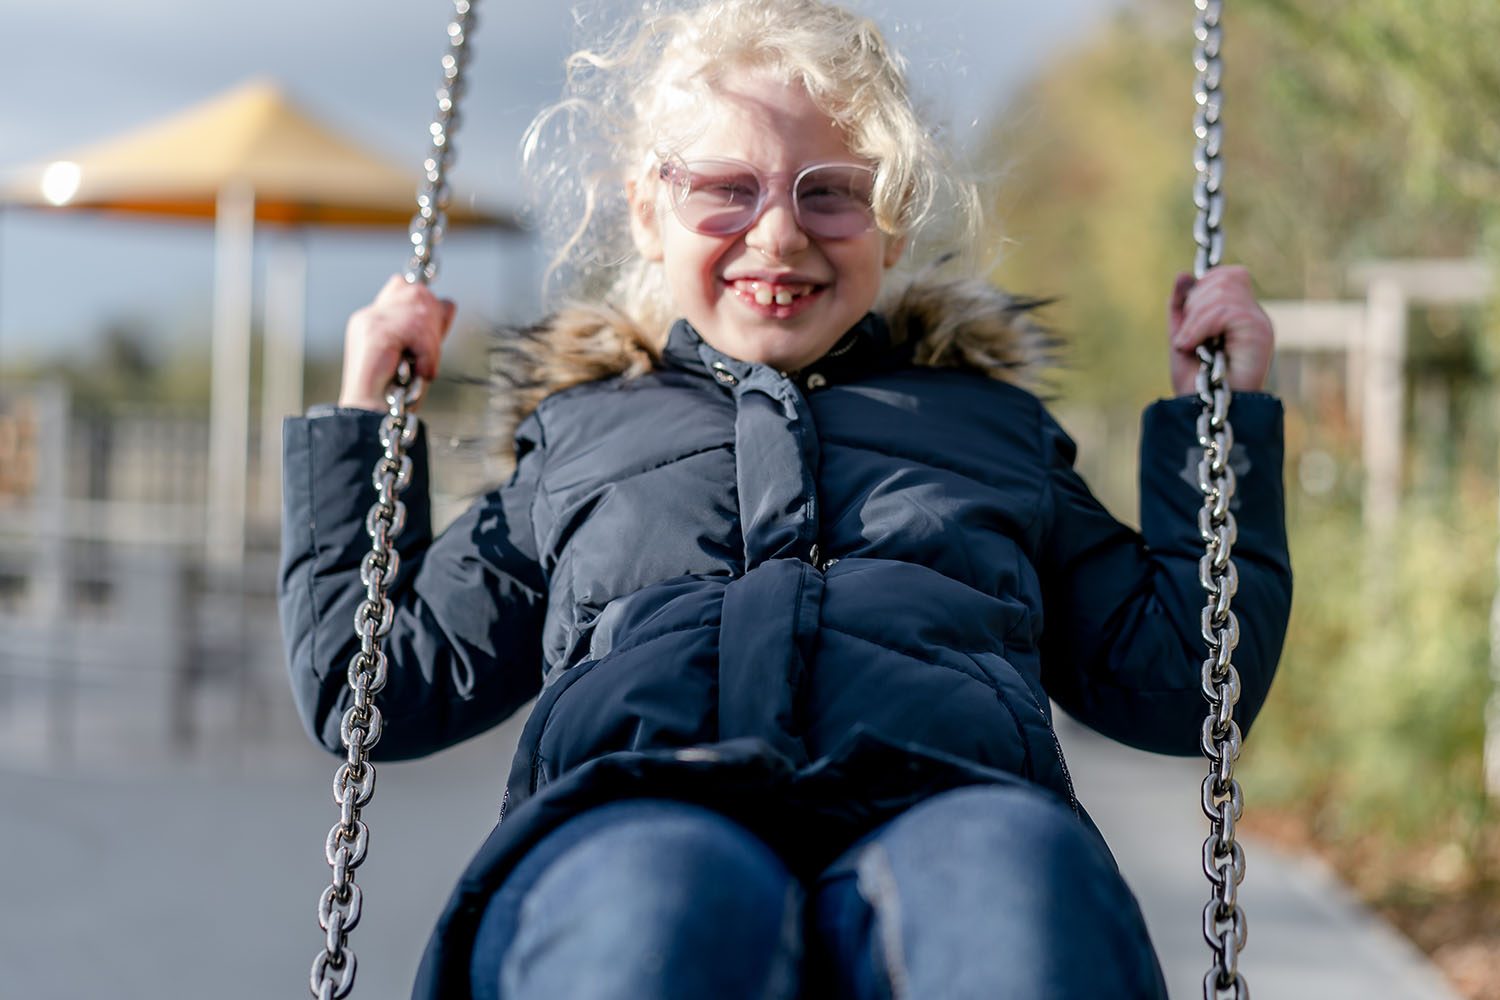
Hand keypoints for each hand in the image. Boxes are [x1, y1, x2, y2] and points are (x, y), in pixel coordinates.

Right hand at [339, 275, 455, 410]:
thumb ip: (430, 329)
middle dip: (432, 328)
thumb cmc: (397, 393)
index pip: (405, 286)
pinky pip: (417, 331)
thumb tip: (449, 303)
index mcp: (374, 318)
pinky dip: (426, 355)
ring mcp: (370, 321)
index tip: (430, 337)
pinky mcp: (376, 333)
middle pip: (418, 294)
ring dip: (429, 347)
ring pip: (421, 313)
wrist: (374, 417)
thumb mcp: (419, 354)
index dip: (426, 308)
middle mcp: (369, 315)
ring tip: (418, 369)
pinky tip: (416, 371)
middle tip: (424, 358)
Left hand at [1167, 265, 1273, 395]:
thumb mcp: (1181, 337)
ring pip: (1223, 290)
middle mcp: (1254, 316)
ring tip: (1190, 346)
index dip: (1202, 289)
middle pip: (1225, 278)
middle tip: (1188, 338)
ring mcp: (1260, 323)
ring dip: (1194, 319)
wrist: (1204, 411)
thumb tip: (1183, 275)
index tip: (1188, 324)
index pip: (1227, 275)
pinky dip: (1199, 328)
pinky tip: (1193, 348)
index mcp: (1240, 314)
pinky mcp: (1259, 333)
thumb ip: (1182, 307)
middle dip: (1195, 305)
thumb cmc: (1195, 383)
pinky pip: (1225, 310)